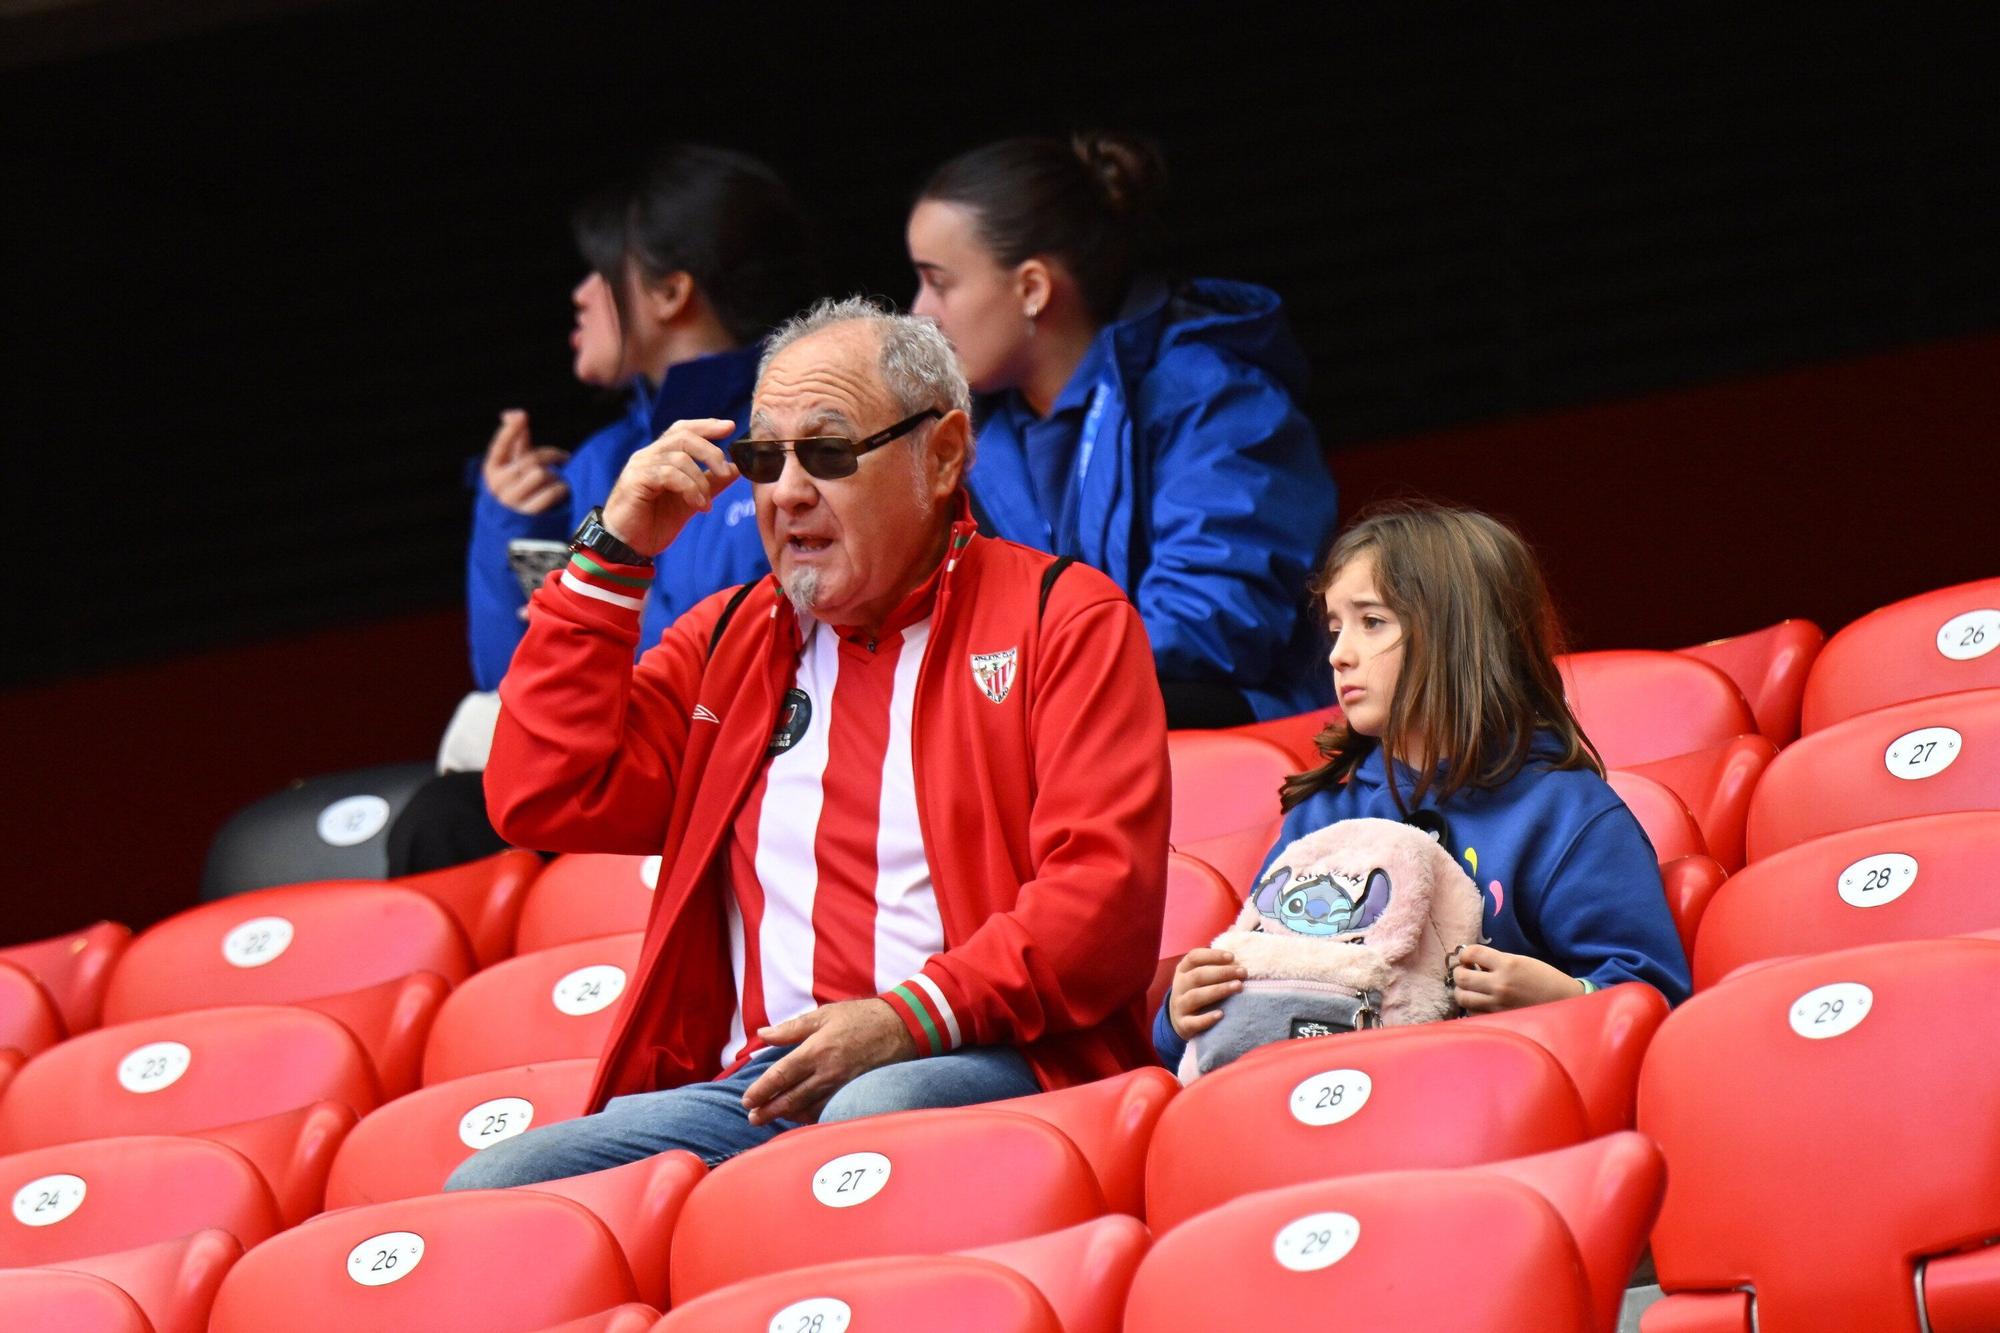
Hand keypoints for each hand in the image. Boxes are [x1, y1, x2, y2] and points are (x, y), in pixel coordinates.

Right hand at [480, 410, 570, 513]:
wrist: (515, 527)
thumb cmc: (518, 487)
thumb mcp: (513, 464)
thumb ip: (516, 439)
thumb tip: (514, 413)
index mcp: (492, 469)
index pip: (500, 446)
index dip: (510, 430)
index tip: (522, 415)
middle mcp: (499, 485)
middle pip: (531, 459)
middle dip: (551, 455)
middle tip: (563, 458)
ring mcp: (512, 501)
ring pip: (541, 475)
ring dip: (555, 476)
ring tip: (556, 480)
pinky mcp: (529, 515)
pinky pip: (552, 492)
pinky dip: (561, 489)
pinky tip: (561, 491)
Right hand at [600, 418, 739, 557]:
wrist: (628, 547)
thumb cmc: (654, 523)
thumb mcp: (691, 501)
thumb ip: (711, 484)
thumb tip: (736, 469)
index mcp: (660, 456)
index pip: (683, 430)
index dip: (706, 426)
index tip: (730, 427)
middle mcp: (648, 455)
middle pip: (684, 437)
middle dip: (710, 452)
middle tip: (725, 472)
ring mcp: (640, 466)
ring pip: (679, 457)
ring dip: (700, 481)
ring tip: (706, 504)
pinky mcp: (636, 480)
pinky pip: (670, 475)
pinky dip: (690, 489)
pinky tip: (698, 506)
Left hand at [741, 998, 916, 1125]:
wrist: (902, 1027)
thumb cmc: (861, 1017)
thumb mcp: (824, 1014)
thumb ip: (791, 1029)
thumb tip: (762, 1035)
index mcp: (816, 1050)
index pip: (780, 1076)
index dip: (761, 1090)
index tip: (747, 1100)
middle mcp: (828, 1073)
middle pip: (791, 1098)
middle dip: (769, 1111)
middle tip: (753, 1119)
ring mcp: (843, 1087)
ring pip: (808, 1109)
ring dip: (787, 1116)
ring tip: (772, 1118)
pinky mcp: (855, 1094)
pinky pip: (828, 1111)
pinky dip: (811, 1117)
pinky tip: (801, 1117)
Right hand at [1168, 947, 1244, 1039]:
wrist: (1181, 1021)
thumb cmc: (1199, 993)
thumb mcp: (1201, 978)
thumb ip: (1216, 968)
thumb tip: (1239, 962)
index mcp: (1183, 971)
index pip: (1194, 958)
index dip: (1212, 955)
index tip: (1232, 957)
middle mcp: (1179, 986)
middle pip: (1197, 975)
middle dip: (1222, 972)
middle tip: (1243, 972)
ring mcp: (1179, 1006)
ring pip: (1196, 996)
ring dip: (1218, 990)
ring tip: (1238, 987)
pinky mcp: (1183, 1024)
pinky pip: (1193, 1022)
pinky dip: (1207, 1018)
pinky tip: (1221, 1014)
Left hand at [1451, 944, 1584, 1012]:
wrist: (1566, 1003)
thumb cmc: (1545, 979)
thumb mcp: (1522, 961)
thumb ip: (1497, 961)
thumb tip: (1473, 962)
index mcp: (1508, 964)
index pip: (1472, 953)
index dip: (1465, 954)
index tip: (1467, 957)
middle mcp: (1500, 984)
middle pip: (1461, 977)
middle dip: (1459, 973)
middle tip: (1464, 972)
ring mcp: (1498, 1004)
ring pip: (1462, 997)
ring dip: (1461, 991)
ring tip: (1469, 988)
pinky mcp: (1500, 1019)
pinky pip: (1473, 1013)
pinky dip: (1471, 1007)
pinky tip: (1479, 1003)